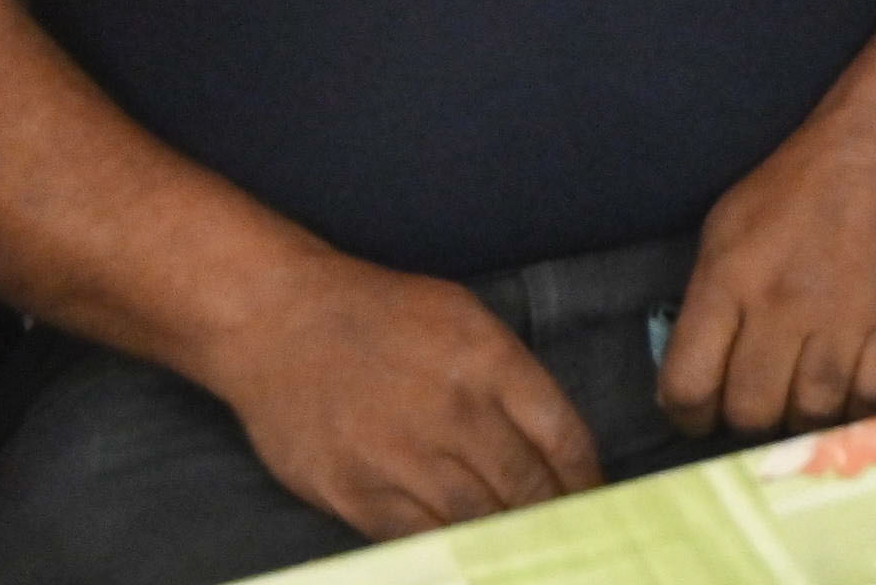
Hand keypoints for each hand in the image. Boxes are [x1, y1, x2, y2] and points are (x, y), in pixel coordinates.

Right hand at [203, 258, 597, 535]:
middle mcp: (454, 411)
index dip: (588, 483)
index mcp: (488, 360)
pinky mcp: (359, 495)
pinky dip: (455, 556)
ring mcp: (404, 458)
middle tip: (574, 544)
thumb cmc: (376, 315)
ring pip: (481, 523)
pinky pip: (423, 541)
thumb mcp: (461, 317)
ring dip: (512, 546)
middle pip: (528, 489)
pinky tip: (473, 561)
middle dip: (556, 522)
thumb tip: (554, 446)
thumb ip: (510, 378)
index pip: (564, 438)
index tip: (597, 505)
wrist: (278, 321)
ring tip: (530, 559)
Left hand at [662, 109, 875, 447]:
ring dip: (801, 416)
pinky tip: (847, 384)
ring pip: (810, 418)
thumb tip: (691, 378)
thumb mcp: (724, 229)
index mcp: (729, 280)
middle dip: (746, 418)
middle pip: (750, 414)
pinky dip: (856, 406)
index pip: (687, 387)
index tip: (699, 412)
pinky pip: (869, 404)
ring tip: (801, 392)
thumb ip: (705, 305)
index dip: (686, 415)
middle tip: (757, 397)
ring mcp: (842, 322)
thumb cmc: (794, 187)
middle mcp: (782, 308)